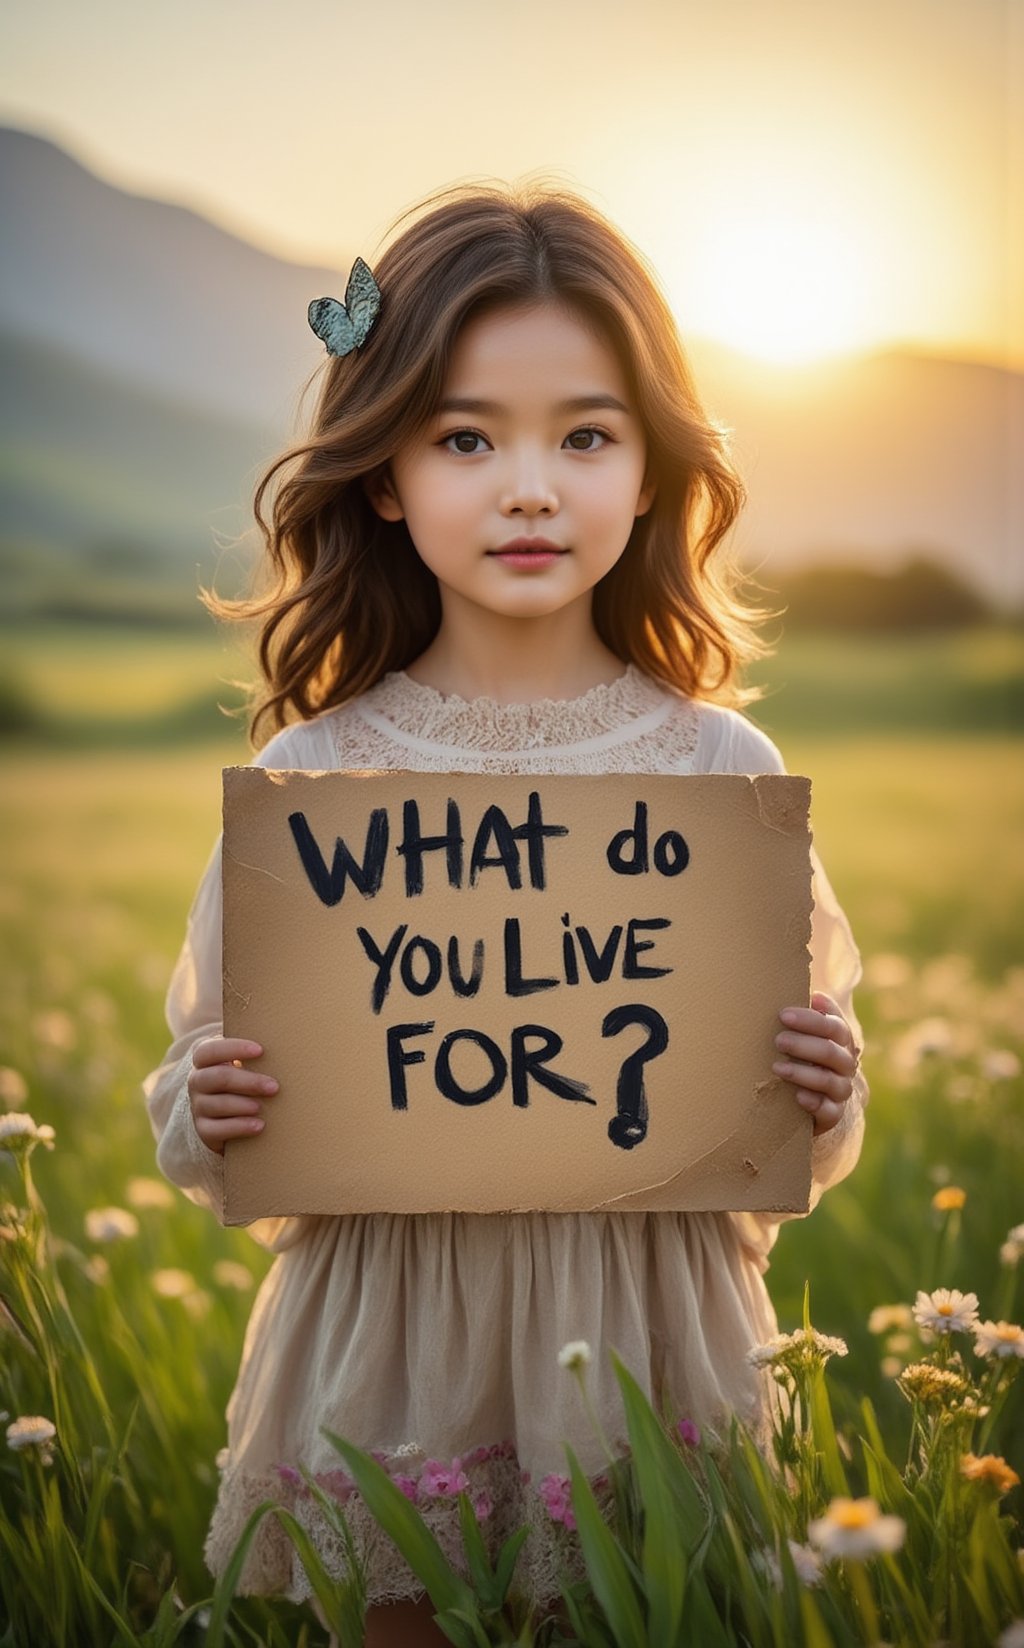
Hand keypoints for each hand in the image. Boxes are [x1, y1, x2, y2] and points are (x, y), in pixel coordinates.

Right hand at [188, 1037, 278, 1155]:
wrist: (224, 1111)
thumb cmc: (241, 1075)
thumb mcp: (242, 1058)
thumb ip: (251, 1046)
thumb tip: (285, 1026)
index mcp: (204, 1059)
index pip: (209, 1050)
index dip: (233, 1048)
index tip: (260, 1050)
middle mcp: (197, 1081)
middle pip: (217, 1078)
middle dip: (247, 1082)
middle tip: (274, 1086)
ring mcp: (198, 1106)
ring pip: (216, 1104)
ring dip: (242, 1105)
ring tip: (262, 1107)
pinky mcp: (203, 1130)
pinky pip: (216, 1130)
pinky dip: (238, 1127)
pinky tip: (258, 1126)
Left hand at [773, 991, 859, 1136]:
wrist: (807, 1100)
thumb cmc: (799, 1056)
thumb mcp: (800, 1034)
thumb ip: (798, 1016)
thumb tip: (794, 990)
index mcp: (840, 1040)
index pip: (834, 1025)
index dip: (811, 1019)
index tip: (784, 1014)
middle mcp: (845, 1063)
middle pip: (831, 1051)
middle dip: (803, 1044)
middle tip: (778, 1040)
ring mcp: (841, 1090)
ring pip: (829, 1080)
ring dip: (803, 1072)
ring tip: (778, 1067)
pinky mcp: (833, 1115)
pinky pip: (829, 1111)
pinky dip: (814, 1102)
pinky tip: (797, 1096)